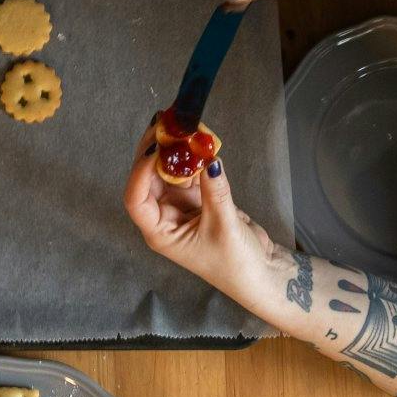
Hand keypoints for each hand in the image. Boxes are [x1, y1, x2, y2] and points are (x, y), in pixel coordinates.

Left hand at [122, 119, 278, 293]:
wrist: (260, 272)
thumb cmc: (235, 263)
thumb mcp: (223, 225)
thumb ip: (214, 190)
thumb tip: (208, 158)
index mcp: (159, 232)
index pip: (136, 198)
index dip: (140, 172)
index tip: (155, 148)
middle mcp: (164, 217)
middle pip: (149, 179)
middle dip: (156, 152)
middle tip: (164, 123)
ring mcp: (180, 206)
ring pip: (169, 172)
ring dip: (176, 150)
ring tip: (182, 124)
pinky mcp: (198, 198)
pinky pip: (190, 172)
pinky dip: (194, 157)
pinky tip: (198, 139)